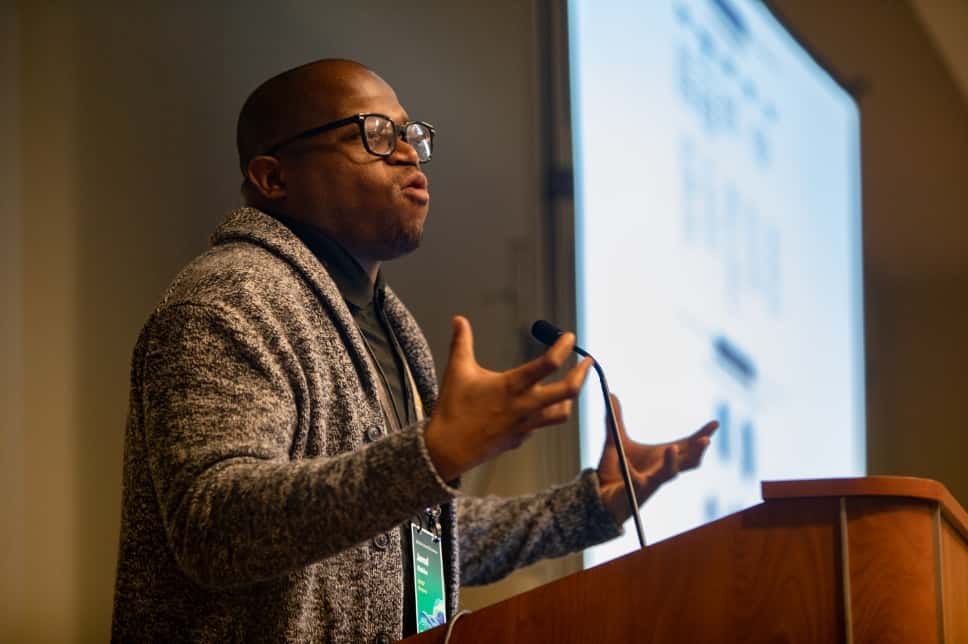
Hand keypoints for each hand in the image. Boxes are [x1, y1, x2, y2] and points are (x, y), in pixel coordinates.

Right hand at [424, 316, 593, 480]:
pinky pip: (540, 425)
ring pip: (561, 413)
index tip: (569, 337)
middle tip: (587, 362)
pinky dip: (543, 414)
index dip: (562, 348)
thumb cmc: (453, 409)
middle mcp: (524, 406)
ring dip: (569, 399)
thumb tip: (459, 319)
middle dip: (581, 375)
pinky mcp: (520, 438)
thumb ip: (461, 342)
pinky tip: (537, 408)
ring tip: (570, 386)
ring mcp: (525, 425)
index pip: (548, 364)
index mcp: (511, 386)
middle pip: (567, 392)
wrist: (447, 450)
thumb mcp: (457, 371)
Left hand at [597, 394, 717, 523]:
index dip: (702, 434)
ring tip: (672, 447)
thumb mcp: (615, 441)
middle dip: (698, 450)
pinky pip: (638, 482)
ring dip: (672, 462)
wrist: (599, 496)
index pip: (687, 445)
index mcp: (662, 457)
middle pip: (688, 461)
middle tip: (706, 439)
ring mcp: (651, 482)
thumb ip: (615, 420)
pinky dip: (633, 473)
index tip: (715, 423)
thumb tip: (612, 395)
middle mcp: (662, 470)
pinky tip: (627, 467)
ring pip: (670, 474)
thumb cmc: (614, 472)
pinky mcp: (637, 492)